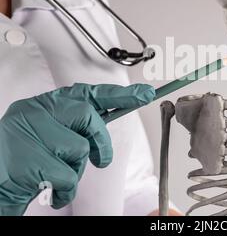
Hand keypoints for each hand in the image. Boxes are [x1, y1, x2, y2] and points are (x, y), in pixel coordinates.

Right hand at [0, 83, 154, 215]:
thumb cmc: (31, 159)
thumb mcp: (54, 134)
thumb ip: (78, 124)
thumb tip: (113, 114)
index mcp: (45, 104)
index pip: (88, 93)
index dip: (119, 95)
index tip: (144, 95)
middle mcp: (35, 111)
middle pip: (87, 116)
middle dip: (101, 141)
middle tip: (101, 159)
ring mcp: (27, 133)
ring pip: (79, 148)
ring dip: (77, 169)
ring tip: (59, 175)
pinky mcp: (26, 160)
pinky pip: (67, 175)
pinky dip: (67, 189)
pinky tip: (51, 190)